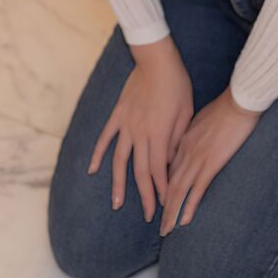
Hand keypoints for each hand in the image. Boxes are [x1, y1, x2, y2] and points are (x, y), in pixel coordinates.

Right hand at [88, 41, 192, 222]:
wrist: (157, 60)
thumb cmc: (177, 85)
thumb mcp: (185, 113)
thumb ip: (176, 140)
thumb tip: (171, 163)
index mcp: (160, 134)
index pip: (160, 170)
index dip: (162, 190)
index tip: (165, 206)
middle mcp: (140, 134)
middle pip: (141, 171)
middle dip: (145, 196)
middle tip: (148, 216)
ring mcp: (126, 125)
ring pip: (120, 161)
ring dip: (118, 184)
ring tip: (116, 204)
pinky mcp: (118, 115)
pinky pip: (106, 138)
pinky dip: (98, 154)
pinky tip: (92, 170)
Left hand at [159, 87, 260, 235]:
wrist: (237, 102)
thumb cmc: (224, 108)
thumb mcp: (201, 120)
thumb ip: (193, 135)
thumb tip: (192, 146)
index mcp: (182, 142)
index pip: (169, 171)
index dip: (164, 190)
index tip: (161, 204)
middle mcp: (184, 152)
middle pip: (169, 185)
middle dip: (164, 208)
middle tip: (159, 226)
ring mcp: (196, 159)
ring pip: (179, 191)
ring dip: (171, 213)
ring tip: (166, 230)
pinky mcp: (210, 164)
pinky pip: (196, 190)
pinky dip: (188, 207)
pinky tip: (184, 221)